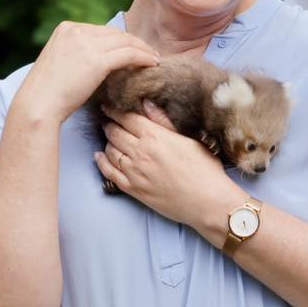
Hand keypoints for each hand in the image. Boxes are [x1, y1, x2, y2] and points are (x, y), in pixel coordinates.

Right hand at [17, 21, 158, 123]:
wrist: (39, 104)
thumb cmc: (48, 92)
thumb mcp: (60, 62)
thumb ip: (77, 53)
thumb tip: (99, 59)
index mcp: (65, 28)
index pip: (101, 31)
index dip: (119, 40)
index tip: (132, 48)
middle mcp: (76, 31)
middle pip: (115, 33)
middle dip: (134, 43)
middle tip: (149, 53)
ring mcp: (86, 44)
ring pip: (125, 41)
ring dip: (143, 50)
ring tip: (154, 59)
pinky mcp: (97, 60)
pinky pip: (129, 54)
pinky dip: (143, 58)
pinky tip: (152, 65)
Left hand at [96, 100, 232, 226]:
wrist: (207, 202)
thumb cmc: (205, 169)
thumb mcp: (189, 138)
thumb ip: (164, 121)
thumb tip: (146, 104)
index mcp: (155, 136)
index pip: (127, 118)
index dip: (114, 110)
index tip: (108, 107)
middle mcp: (140, 153)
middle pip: (115, 132)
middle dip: (109, 124)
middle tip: (107, 120)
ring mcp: (134, 172)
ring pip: (110, 151)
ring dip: (107, 141)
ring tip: (108, 136)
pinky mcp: (133, 189)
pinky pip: (109, 173)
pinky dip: (101, 162)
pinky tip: (99, 156)